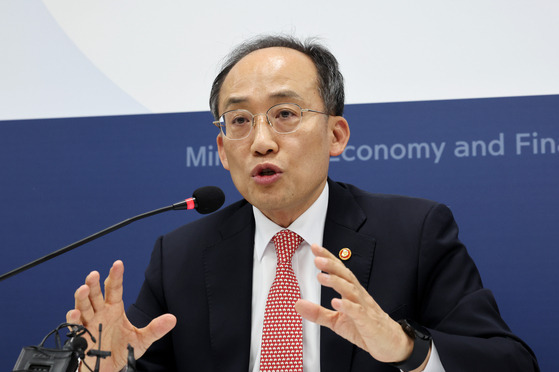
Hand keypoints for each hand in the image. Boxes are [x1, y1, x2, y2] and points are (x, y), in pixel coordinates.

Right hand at [66, 260, 175, 371]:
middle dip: (94, 284)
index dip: (116, 276)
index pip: (115, 288)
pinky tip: (74, 313)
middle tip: (94, 275)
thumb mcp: (142, 340)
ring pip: (83, 306)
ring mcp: (89, 322)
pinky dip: (72, 319)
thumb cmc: (123, 350)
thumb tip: (172, 319)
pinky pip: (74, 325)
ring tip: (84, 289)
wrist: (110, 369)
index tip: (118, 264)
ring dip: (82, 297)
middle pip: (96, 294)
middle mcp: (100, 312)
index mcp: (114, 308)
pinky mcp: (79, 336)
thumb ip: (155, 329)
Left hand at [295, 244, 428, 369]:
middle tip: (317, 258)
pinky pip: (358, 311)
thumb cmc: (365, 329)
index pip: (339, 271)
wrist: (390, 344)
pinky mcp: (368, 322)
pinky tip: (336, 302)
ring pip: (351, 290)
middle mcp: (358, 295)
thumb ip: (317, 313)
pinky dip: (347, 306)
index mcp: (351, 292)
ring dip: (336, 282)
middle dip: (331, 265)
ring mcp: (364, 307)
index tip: (315, 248)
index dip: (328, 258)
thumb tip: (297, 304)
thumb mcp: (336, 321)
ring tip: (321, 277)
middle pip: (345, 275)